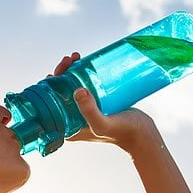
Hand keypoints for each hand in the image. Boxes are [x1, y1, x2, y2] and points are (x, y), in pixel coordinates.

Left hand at [49, 52, 163, 153]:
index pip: (50, 104)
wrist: (143, 135)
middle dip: (61, 74)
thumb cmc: (123, 132)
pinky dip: (82, 74)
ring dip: (70, 71)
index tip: (57, 71)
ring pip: (71, 88)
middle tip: (70, 59)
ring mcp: (84, 112)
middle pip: (59, 93)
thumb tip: (78, 91)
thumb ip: (90, 112)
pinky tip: (84, 63)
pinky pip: (84, 87)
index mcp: (67, 128)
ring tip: (76, 57)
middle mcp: (72, 120)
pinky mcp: (96, 105)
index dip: (49, 86)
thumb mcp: (103, 124)